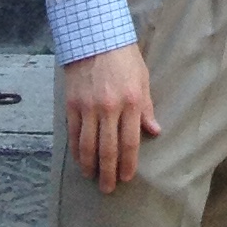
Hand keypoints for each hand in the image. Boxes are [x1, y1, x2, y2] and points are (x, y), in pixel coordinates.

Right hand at [64, 45, 159, 193]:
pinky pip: (73, 135)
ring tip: (93, 178)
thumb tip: (154, 132)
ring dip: (90, 166)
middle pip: (108, 150)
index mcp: (131, 102)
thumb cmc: (124, 58)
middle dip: (108, 173)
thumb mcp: (142, 79)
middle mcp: (110, 108)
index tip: (127, 178)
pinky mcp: (72, 105)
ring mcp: (89, 108)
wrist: (95, 37)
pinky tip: (80, 161)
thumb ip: (146, 108)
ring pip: (88, 147)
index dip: (128, 164)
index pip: (130, 142)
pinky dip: (76, 152)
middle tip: (108, 189)